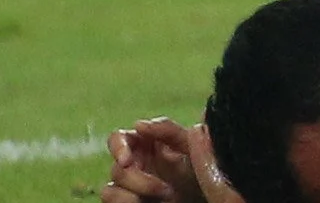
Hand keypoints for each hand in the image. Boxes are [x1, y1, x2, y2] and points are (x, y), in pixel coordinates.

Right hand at [102, 119, 237, 202]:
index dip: (118, 148)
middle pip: (117, 168)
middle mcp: (132, 164)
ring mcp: (127, 187)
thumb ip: (168, 130)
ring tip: (164, 199)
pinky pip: (111, 201)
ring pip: (110, 190)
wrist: (209, 196)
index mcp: (144, 144)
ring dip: (133, 196)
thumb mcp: (190, 147)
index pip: (118, 139)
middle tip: (165, 190)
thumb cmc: (199, 170)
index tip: (126, 161)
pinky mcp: (126, 202)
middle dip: (140, 181)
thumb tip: (139, 124)